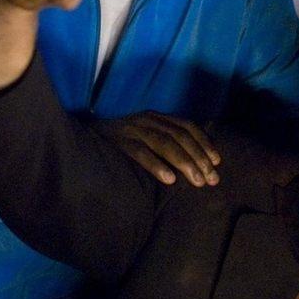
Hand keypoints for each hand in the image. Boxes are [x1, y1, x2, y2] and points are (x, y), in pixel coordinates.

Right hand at [94, 112, 221, 186]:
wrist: (81, 140)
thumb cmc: (118, 145)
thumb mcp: (144, 138)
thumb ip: (164, 144)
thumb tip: (195, 163)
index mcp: (155, 117)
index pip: (187, 126)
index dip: (204, 143)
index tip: (217, 162)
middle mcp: (146, 120)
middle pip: (180, 137)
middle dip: (199, 158)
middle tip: (211, 179)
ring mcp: (131, 129)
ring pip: (165, 143)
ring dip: (184, 163)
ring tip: (197, 181)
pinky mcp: (117, 142)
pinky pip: (140, 153)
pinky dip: (157, 166)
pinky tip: (169, 180)